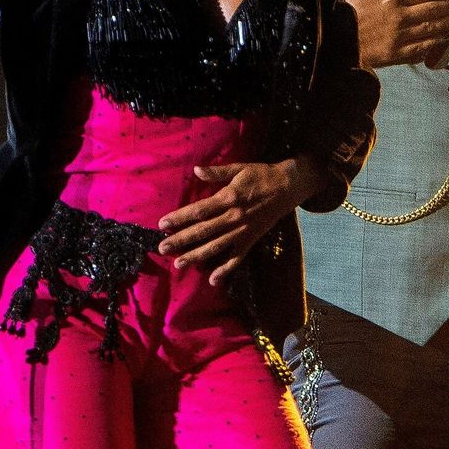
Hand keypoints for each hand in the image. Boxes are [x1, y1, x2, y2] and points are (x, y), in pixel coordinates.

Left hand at [156, 158, 320, 285]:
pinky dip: (225, 270)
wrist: (287, 188)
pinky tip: (212, 280)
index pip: (199, 211)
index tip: (162, 224)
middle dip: (181, 240)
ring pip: (215, 247)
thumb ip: (217, 172)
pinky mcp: (250, 240)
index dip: (180, 217)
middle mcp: (233, 218)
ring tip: (178, 264)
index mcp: (228, 198)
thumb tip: (195, 169)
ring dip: (195, 256)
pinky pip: (236, 258)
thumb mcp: (239, 168)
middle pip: (202, 231)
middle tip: (161, 248)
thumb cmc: (260, 175)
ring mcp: (241, 232)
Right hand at [339, 0, 448, 67]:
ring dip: (448, 25)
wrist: (327, 41)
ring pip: (432, 29)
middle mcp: (401, 15)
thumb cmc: (335, 9)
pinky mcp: (397, 54)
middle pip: (433, 10)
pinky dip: (435, 43)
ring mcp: (401, 36)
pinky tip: (443, 40)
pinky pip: (422, 47)